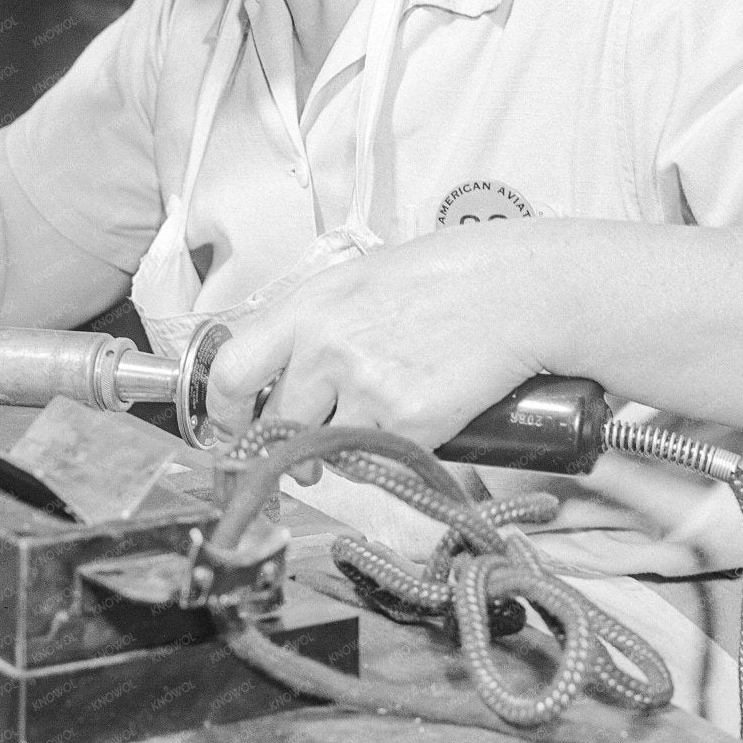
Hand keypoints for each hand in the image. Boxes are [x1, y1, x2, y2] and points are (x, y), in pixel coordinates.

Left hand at [205, 223, 561, 449]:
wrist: (518, 293)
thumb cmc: (445, 280)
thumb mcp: (360, 283)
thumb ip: (314, 325)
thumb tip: (278, 375)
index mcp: (308, 308)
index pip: (231, 372)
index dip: (225, 413)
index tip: (234, 429)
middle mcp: (327, 350)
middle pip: (276, 424)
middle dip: (290, 440)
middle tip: (313, 444)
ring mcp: (366, 390)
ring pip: (326, 450)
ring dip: (342, 449)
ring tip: (376, 420)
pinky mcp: (408, 425)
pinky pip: (378, 462)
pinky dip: (392, 454)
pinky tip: (418, 420)